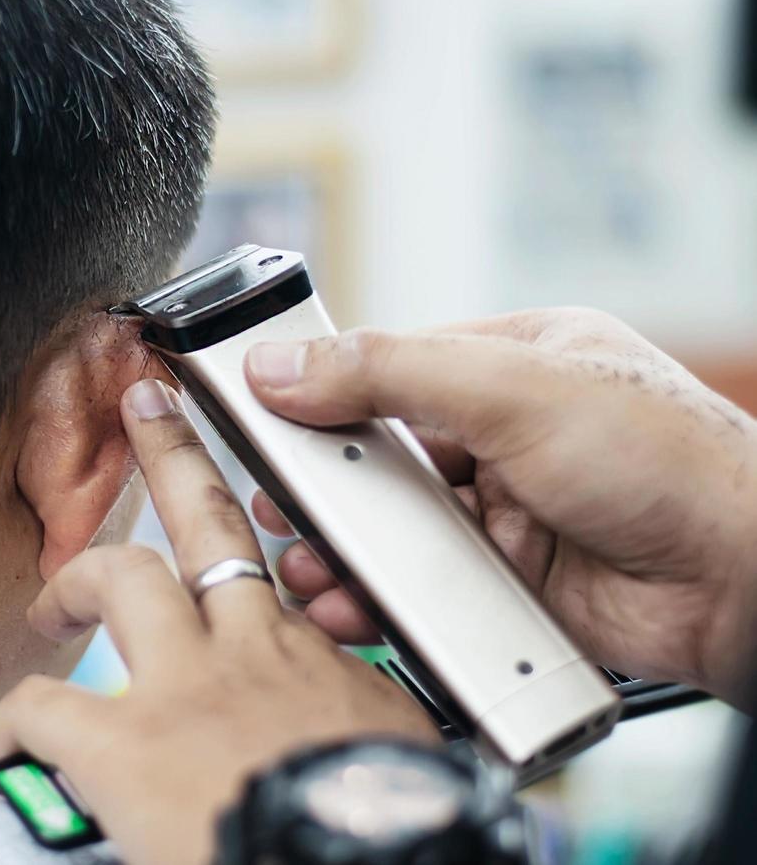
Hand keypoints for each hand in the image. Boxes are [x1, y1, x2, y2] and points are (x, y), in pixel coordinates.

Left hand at [0, 380, 438, 864]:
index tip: (246, 536)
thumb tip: (345, 728)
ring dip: (76, 578)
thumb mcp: (392, 756)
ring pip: (120, 576)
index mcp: (314, 662)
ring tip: (49, 601)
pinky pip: (42, 706)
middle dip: (174, 456)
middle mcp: (249, 651)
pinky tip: (5, 750)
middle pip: (209, 521)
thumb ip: (352, 717)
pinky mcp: (124, 743)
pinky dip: (14, 722)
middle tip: (148, 413)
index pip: (283, 580)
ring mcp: (184, 686)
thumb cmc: (384, 835)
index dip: (258, 551)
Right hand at [246, 308, 756, 704]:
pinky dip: (378, 599)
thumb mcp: (514, 388)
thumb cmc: (669, 462)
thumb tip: (281, 366)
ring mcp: (508, 509)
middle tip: (275, 501)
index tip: (259, 409)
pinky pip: (421, 586)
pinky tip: (346, 604)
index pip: (392, 365)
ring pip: (394, 527)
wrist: (747, 585)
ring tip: (303, 566)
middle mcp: (507, 433)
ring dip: (342, 549)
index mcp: (515, 361)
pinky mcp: (509, 580)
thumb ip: (389, 372)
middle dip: (324, 484)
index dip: (323, 388)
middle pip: (382, 453)